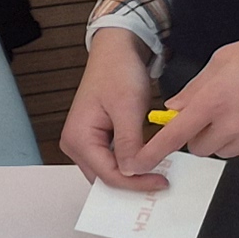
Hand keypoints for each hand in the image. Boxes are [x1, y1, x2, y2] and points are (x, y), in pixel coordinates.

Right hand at [62, 30, 164, 190]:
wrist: (117, 52)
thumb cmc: (117, 72)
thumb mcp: (127, 107)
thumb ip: (129, 142)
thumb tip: (131, 171)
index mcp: (78, 138)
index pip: (108, 175)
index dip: (136, 183)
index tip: (161, 182)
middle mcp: (76, 144)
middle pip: (106, 178)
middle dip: (133, 183)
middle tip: (162, 184)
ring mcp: (85, 142)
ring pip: (110, 172)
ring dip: (133, 175)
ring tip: (159, 175)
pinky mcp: (98, 139)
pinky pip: (114, 160)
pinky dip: (131, 164)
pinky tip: (150, 163)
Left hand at [138, 22, 238, 171]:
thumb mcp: (224, 58)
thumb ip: (195, 88)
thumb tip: (174, 110)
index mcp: (214, 100)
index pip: (173, 136)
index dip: (150, 153)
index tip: (134, 165)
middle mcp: (232, 124)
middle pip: (197, 149)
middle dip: (196, 137)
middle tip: (211, 115)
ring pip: (222, 152)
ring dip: (220, 139)